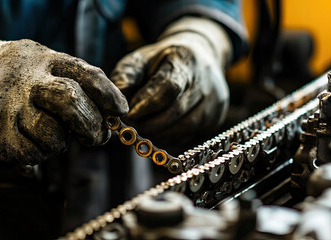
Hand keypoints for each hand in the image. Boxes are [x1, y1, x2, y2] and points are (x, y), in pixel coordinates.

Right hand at [0, 39, 127, 164]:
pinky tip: (29, 139)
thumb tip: (118, 112)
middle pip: (71, 102)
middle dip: (93, 126)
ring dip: (60, 142)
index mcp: (47, 61)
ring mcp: (7, 109)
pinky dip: (39, 154)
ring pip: (53, 138)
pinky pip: (31, 156)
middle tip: (99, 137)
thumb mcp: (51, 64)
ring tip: (48, 130)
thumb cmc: (25, 75)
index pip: (87, 75)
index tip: (121, 111)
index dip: (109, 95)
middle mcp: (26, 82)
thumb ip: (82, 82)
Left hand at [111, 17, 230, 145]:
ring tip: (144, 125)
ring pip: (183, 128)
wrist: (198, 57)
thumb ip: (126, 78)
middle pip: (175, 112)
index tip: (128, 114)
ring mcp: (214, 102)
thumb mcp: (141, 59)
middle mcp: (206, 82)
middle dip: (148, 123)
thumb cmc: (163, 61)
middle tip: (131, 125)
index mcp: (186, 61)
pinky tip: (160, 127)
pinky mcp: (215, 117)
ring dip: (158, 132)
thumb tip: (116, 104)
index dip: (146, 105)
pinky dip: (170, 135)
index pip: (168, 88)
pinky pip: (189, 134)